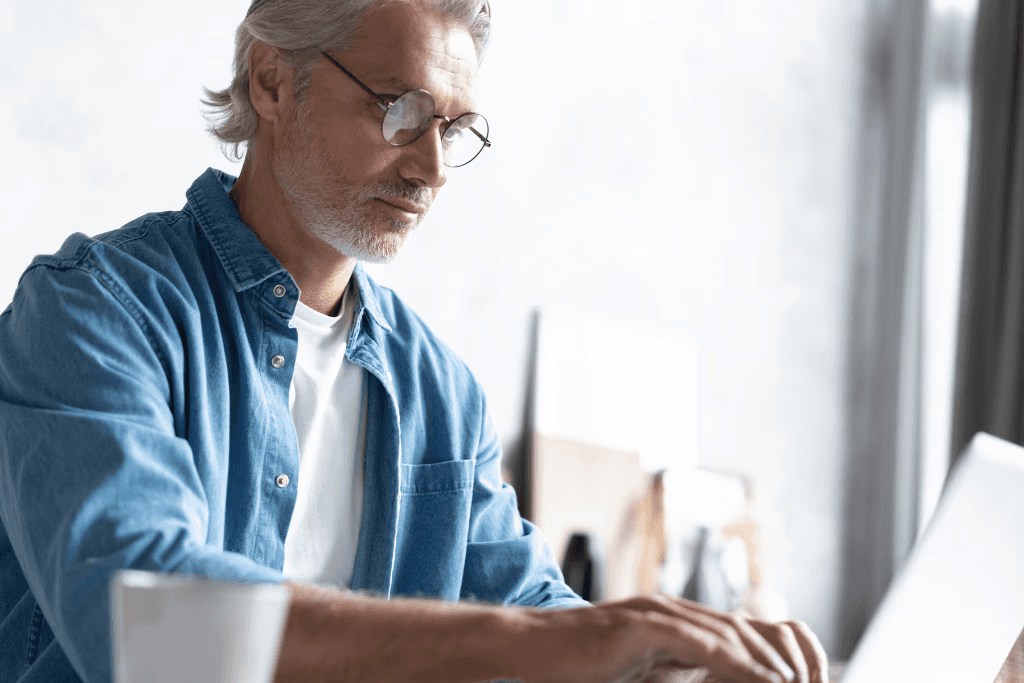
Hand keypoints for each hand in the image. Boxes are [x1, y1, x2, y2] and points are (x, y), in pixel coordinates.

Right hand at [522, 594, 827, 682]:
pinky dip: (735, 662)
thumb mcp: (642, 672)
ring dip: (770, 664)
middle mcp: (673, 611)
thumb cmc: (579, 668)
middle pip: (747, 630)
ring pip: (730, 634)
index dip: (779, 656)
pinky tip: (761, 678)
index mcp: (678, 622)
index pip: (744, 634)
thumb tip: (718, 680)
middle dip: (786, 661)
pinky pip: (698, 643)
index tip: (805, 682)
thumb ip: (679, 672)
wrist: (530, 649)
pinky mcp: (640, 626)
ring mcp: (657, 614)